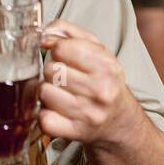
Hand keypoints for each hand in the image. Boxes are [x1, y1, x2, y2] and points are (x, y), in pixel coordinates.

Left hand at [36, 19, 140, 148]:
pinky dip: (45, 114)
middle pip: (50, 69)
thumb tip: (44, 34)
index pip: (62, 48)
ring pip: (44, 92)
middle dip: (51, 70)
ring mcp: (87, 113)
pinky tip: (56, 110)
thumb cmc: (104, 81)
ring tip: (60, 92)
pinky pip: (44, 118)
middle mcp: (100, 90)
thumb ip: (69, 32)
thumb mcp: (96, 50)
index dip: (57, 49)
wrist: (119, 120)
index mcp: (106, 66)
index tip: (63, 56)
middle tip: (63, 76)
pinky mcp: (75, 132)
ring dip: (47, 91)